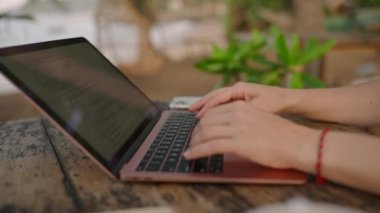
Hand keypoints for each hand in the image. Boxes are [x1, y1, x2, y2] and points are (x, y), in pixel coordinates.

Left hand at [184, 101, 315, 168]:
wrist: (297, 143)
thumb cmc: (282, 136)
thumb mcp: (258, 119)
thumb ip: (241, 121)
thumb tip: (228, 129)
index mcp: (241, 107)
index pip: (213, 112)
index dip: (202, 122)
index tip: (198, 130)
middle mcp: (237, 114)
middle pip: (206, 121)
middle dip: (196, 133)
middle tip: (192, 141)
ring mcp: (237, 128)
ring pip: (204, 133)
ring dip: (194, 142)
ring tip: (190, 150)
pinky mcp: (237, 143)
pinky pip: (209, 146)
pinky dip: (196, 151)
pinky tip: (190, 155)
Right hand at [189, 82, 299, 118]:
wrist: (289, 99)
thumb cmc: (276, 103)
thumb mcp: (260, 109)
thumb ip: (243, 113)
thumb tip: (228, 119)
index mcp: (240, 88)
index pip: (218, 97)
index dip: (207, 107)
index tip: (197, 116)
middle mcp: (238, 88)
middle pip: (215, 95)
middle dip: (202, 103)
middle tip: (190, 110)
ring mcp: (239, 92)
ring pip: (218, 98)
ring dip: (207, 105)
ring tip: (195, 112)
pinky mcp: (242, 98)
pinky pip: (224, 102)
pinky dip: (215, 107)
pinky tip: (210, 115)